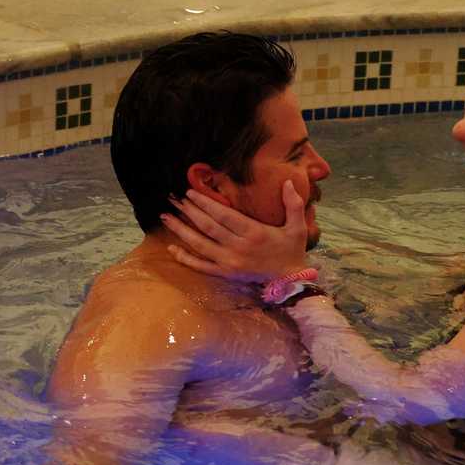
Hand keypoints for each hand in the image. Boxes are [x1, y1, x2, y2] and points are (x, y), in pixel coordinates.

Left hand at [160, 182, 309, 283]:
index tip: (190, 192)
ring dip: (181, 230)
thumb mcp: (297, 227)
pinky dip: (185, 258)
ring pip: (200, 245)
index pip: (223, 215)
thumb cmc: (291, 251)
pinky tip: (171, 248)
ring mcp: (229, 262)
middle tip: (174, 199)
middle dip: (189, 212)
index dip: (205, 203)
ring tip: (166, 217)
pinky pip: (201, 266)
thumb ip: (293, 203)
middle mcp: (238, 247)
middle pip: (208, 227)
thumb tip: (287, 181)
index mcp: (254, 233)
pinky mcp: (225, 274)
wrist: (290, 282)